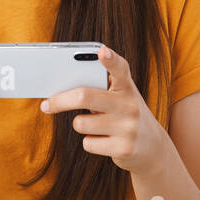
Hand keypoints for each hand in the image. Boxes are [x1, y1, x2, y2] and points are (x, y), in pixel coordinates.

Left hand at [40, 45, 164, 173]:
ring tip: (96, 125)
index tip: (101, 51)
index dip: (111, 59)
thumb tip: (58, 92)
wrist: (153, 147)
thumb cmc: (124, 115)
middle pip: (84, 96)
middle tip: (45, 104)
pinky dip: (90, 142)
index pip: (121, 68)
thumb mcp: (118, 98)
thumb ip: (97, 90)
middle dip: (60, 101)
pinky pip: (88, 143)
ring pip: (80, 123)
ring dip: (80, 124)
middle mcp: (130, 104)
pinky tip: (105, 140)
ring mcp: (129, 127)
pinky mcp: (124, 148)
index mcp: (127, 87)